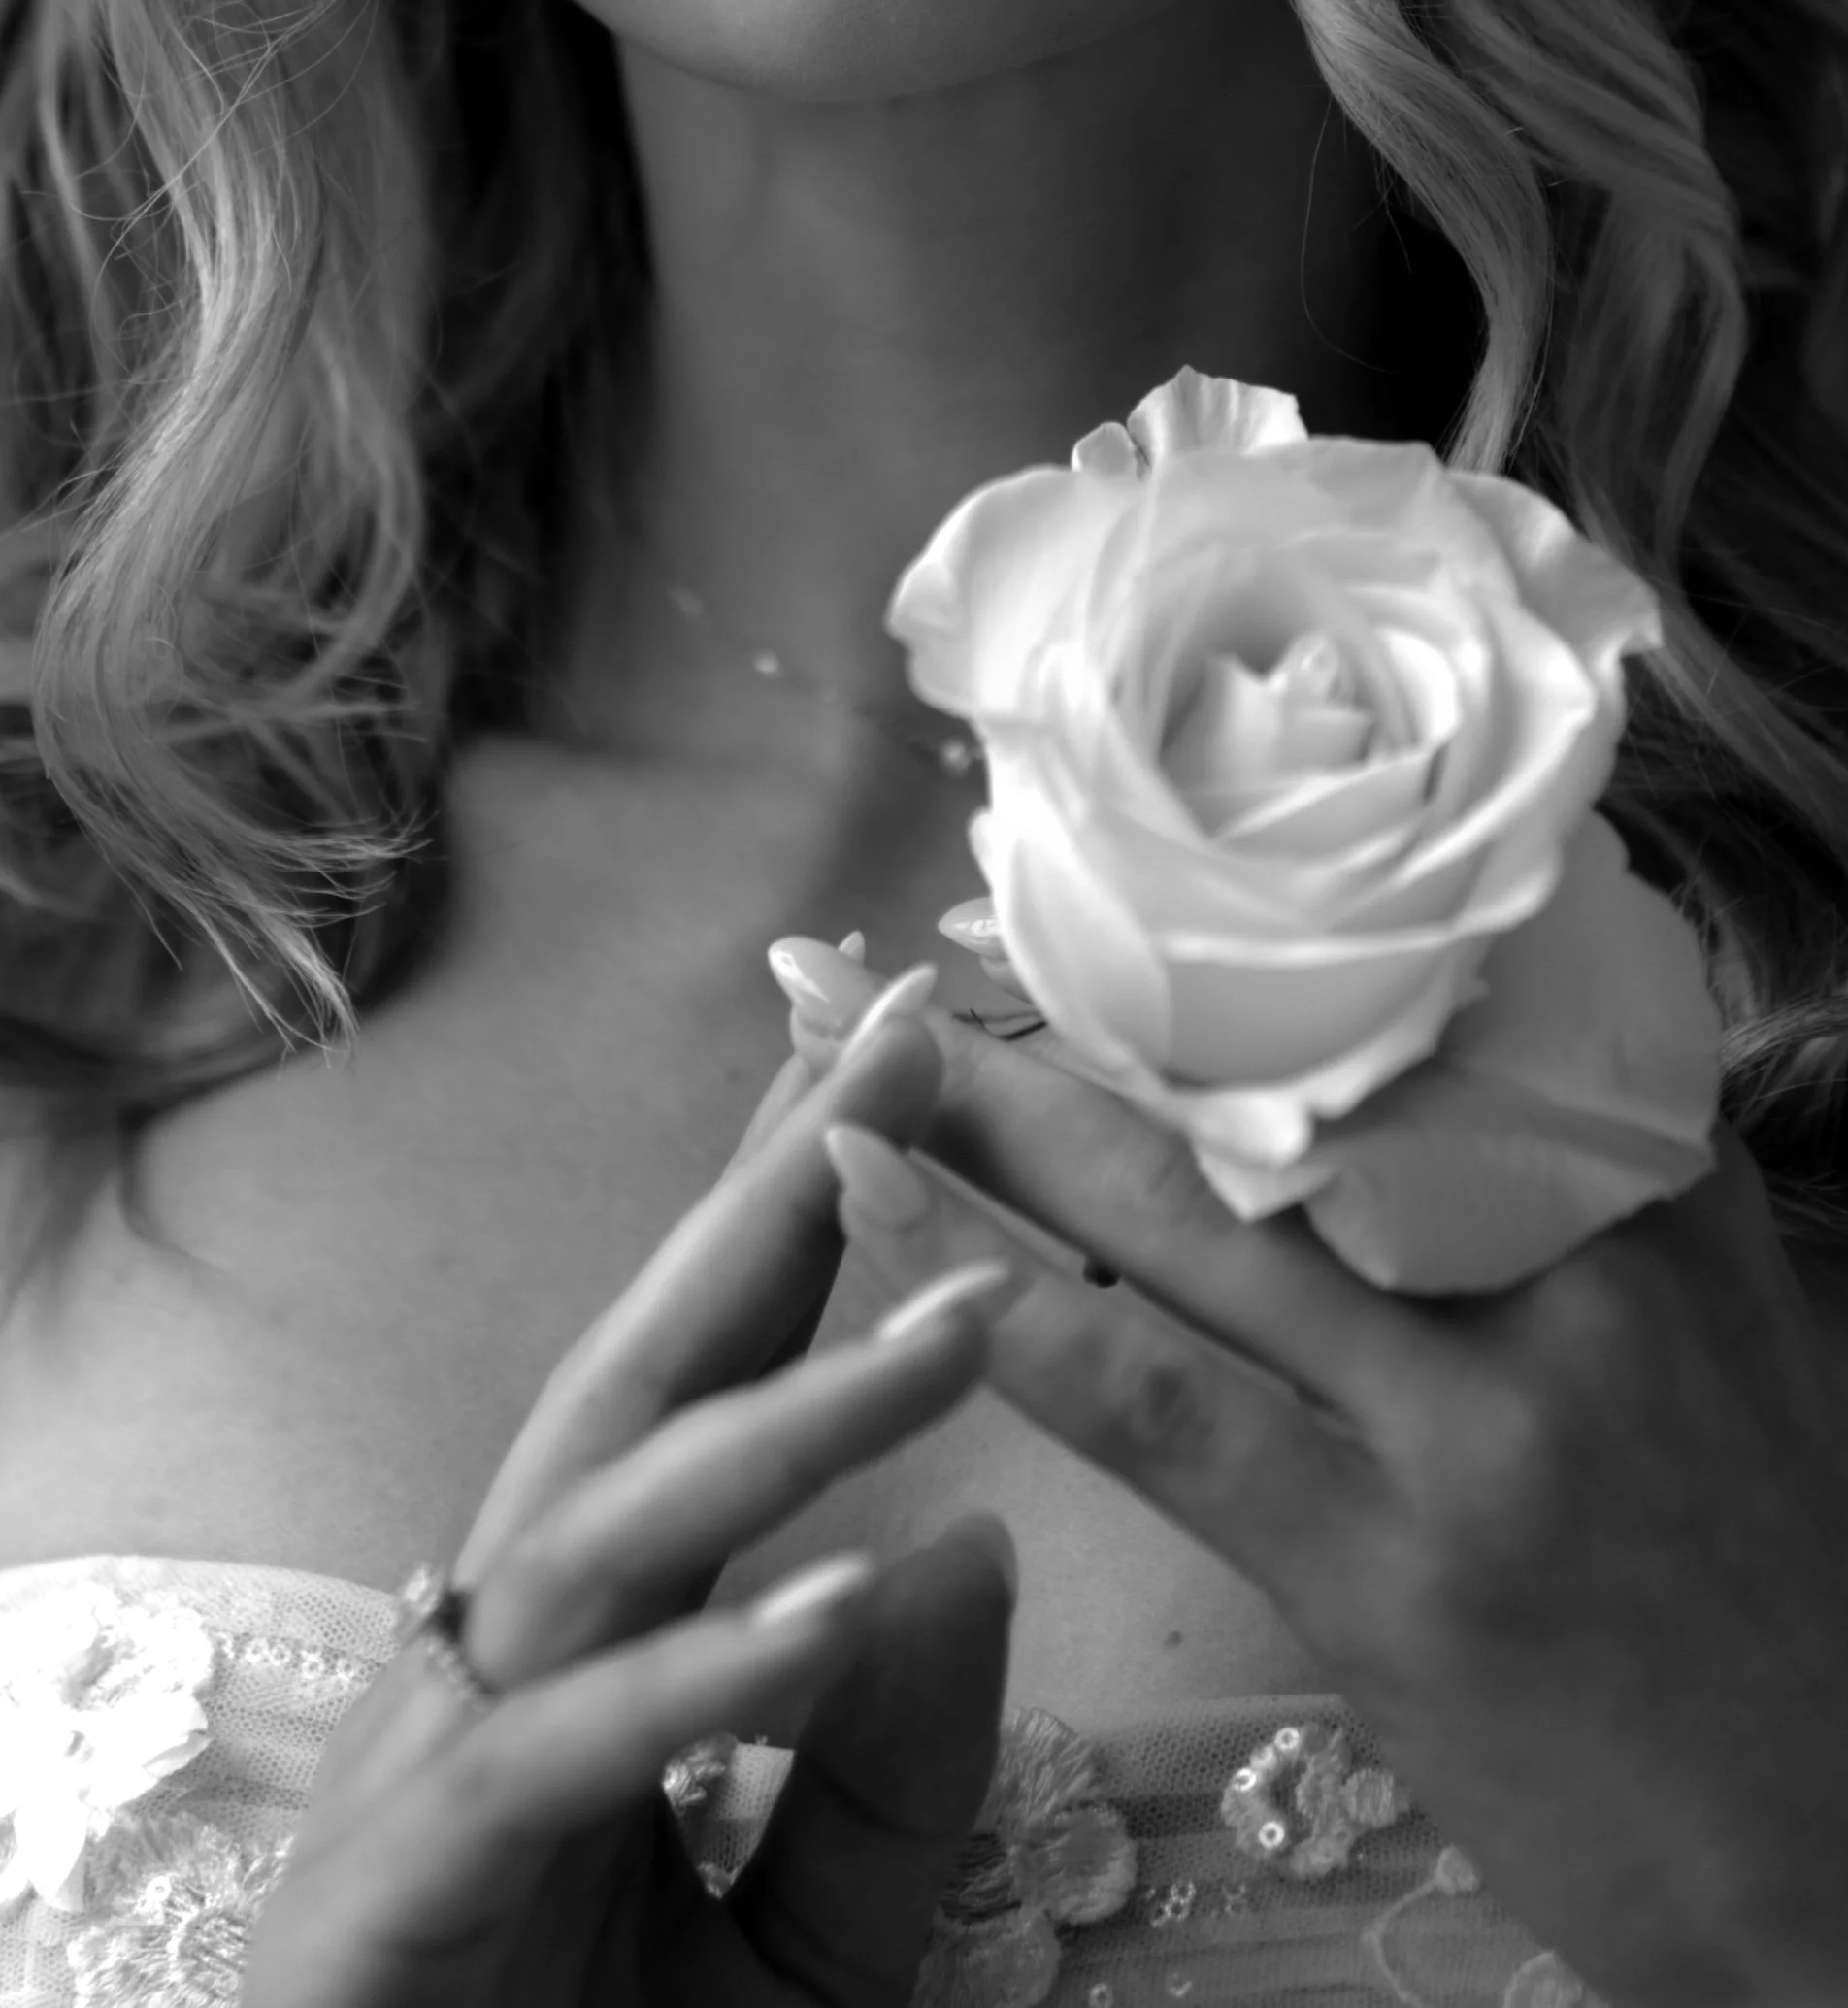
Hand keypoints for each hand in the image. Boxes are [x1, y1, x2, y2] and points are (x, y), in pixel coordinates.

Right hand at [241, 1011, 1019, 2007]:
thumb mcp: (818, 1936)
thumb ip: (895, 1767)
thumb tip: (972, 1545)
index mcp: (599, 1629)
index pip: (708, 1373)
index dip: (798, 1208)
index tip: (895, 1055)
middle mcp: (509, 1642)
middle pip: (646, 1378)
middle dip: (775, 1200)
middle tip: (903, 1037)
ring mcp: (440, 1748)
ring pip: (614, 1525)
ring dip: (794, 1412)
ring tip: (968, 1319)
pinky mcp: (402, 1881)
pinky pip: (565, 1748)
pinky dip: (702, 1672)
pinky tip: (840, 1598)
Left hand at [775, 939, 1847, 2007]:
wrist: (1829, 1858)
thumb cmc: (1752, 1571)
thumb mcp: (1710, 1328)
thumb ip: (1576, 1181)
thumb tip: (1413, 1044)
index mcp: (1647, 1182)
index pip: (1420, 995)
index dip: (1234, 923)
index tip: (1091, 872)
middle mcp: (1569, 1263)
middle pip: (1278, 1079)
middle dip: (1085, 997)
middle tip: (921, 932)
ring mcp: (1476, 1421)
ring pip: (1189, 1219)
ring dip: (998, 1124)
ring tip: (851, 1051)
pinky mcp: (1387, 1572)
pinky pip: (1162, 1410)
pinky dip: (1006, 1319)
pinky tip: (890, 1235)